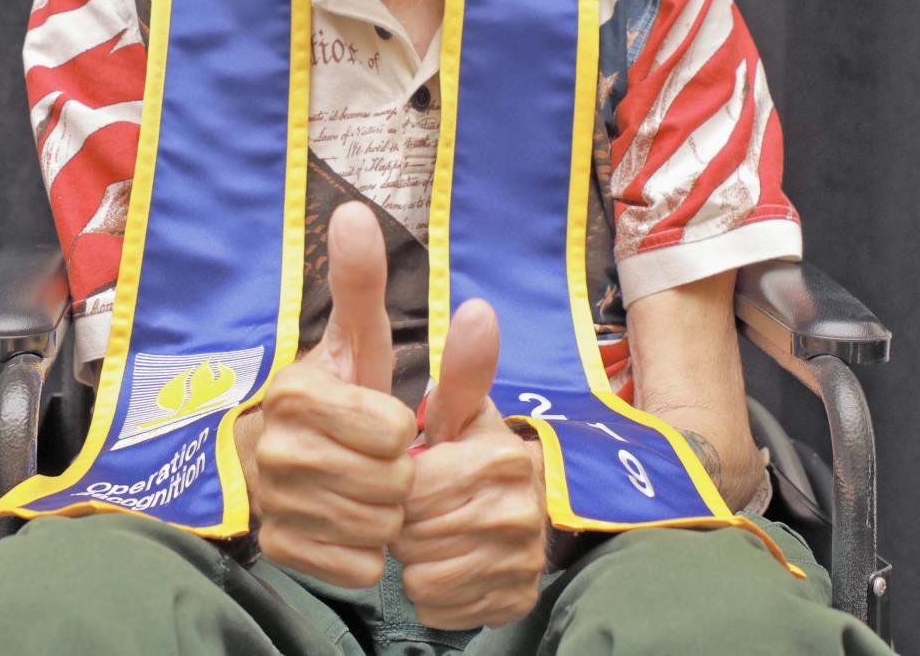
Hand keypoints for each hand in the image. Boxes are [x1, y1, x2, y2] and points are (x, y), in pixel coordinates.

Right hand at [253, 202, 416, 586]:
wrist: (275, 458)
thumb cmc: (334, 395)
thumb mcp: (357, 340)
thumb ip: (361, 284)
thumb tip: (353, 210)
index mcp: (295, 393)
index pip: (392, 430)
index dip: (400, 428)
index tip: (382, 419)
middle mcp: (274, 449)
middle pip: (388, 485)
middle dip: (397, 475)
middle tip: (376, 460)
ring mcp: (273, 504)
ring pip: (375, 528)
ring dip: (384, 514)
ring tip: (364, 488)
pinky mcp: (278, 550)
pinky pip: (356, 567)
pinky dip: (365, 552)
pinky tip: (349, 523)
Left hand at [392, 299, 547, 629]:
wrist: (515, 513)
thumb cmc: (470, 455)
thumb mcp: (461, 412)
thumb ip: (465, 368)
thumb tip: (478, 308)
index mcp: (503, 458)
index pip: (410, 488)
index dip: (397, 486)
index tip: (409, 478)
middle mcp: (520, 512)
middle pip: (413, 535)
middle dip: (403, 525)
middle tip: (417, 511)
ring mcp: (521, 563)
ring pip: (423, 578)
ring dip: (413, 561)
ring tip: (429, 538)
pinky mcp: (514, 601)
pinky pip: (442, 610)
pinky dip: (433, 595)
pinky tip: (445, 567)